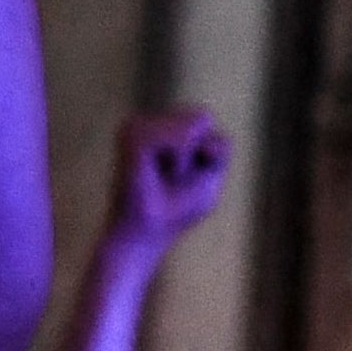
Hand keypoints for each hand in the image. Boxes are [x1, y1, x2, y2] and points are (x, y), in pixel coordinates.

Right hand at [107, 106, 231, 250]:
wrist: (146, 233)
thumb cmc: (176, 210)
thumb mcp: (210, 175)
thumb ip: (218, 145)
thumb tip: (202, 118)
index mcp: (159, 128)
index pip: (204, 121)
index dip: (207, 153)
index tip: (182, 177)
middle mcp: (145, 122)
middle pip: (203, 117)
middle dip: (201, 153)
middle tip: (172, 178)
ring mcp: (136, 125)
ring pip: (194, 125)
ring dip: (189, 161)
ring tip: (163, 178)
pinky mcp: (133, 134)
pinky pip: (181, 137)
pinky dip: (181, 161)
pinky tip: (156, 174)